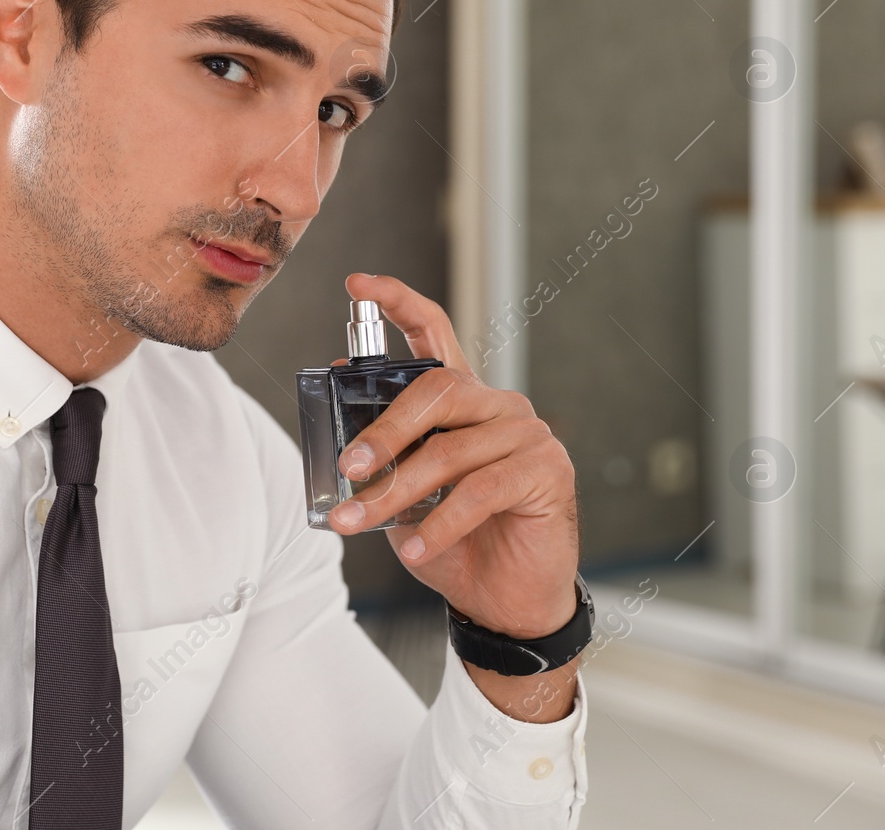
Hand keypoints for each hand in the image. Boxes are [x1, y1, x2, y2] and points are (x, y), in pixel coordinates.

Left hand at [325, 273, 579, 640]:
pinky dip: (440, 522)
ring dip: (397, 491)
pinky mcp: (546, 470)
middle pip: (436, 390)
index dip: (396, 302)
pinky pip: (481, 490)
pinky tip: (416, 548)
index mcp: (461, 400)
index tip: (358, 284)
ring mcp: (527, 433)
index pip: (434, 330)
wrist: (502, 600)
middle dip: (384, 432)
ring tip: (361, 522)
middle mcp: (496, 405)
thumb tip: (338, 409)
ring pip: (450, 450)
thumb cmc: (453, 540)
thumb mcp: (403, 491)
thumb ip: (381, 449)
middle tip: (349, 468)